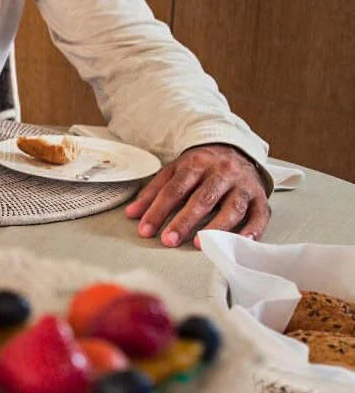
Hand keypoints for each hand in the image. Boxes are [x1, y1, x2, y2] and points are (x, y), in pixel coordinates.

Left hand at [125, 143, 270, 246]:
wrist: (234, 148)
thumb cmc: (201, 166)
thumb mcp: (174, 171)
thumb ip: (153, 192)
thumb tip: (131, 214)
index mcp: (197, 163)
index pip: (175, 189)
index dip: (158, 210)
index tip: (145, 230)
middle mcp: (223, 172)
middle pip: (203, 198)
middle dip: (185, 221)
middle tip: (169, 240)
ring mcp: (244, 185)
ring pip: (232, 207)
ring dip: (217, 227)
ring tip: (200, 244)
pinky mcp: (261, 197)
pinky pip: (260, 215)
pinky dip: (252, 231)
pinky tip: (239, 243)